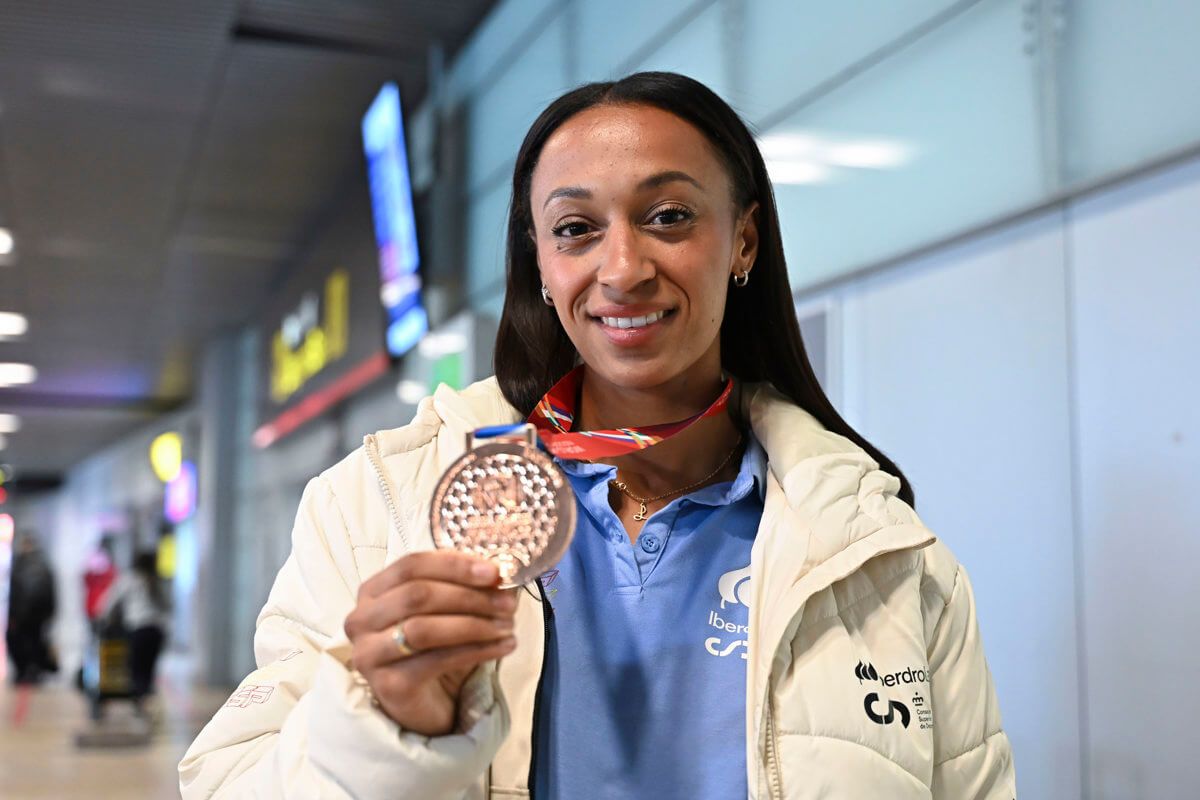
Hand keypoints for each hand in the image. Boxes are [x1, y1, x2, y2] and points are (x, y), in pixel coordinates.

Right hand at [343, 551, 517, 735]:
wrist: (423, 704)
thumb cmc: (432, 648)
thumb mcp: (444, 610)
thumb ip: (462, 587)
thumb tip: (497, 573)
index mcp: (372, 591)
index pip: (412, 565)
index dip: (455, 565)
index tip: (494, 573)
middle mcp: (361, 620)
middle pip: (417, 595)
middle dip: (469, 596)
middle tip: (507, 603)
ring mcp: (370, 654)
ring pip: (425, 628)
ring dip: (474, 624)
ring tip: (508, 626)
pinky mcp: (389, 685)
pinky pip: (438, 660)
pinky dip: (477, 650)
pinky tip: (503, 646)